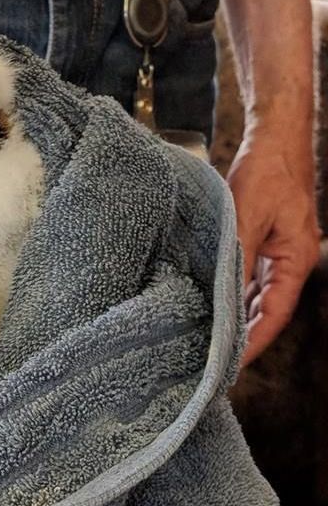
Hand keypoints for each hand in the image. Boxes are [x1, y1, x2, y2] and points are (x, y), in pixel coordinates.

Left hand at [227, 132, 320, 366]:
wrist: (276, 140)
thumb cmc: (267, 172)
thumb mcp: (245, 215)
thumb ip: (236, 257)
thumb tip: (224, 296)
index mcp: (294, 261)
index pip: (274, 314)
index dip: (254, 341)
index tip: (233, 364)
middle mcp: (289, 264)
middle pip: (267, 312)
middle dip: (244, 338)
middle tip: (215, 361)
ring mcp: (278, 255)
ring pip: (258, 298)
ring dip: (238, 319)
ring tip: (211, 342)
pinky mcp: (264, 245)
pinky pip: (250, 280)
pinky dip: (235, 297)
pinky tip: (216, 308)